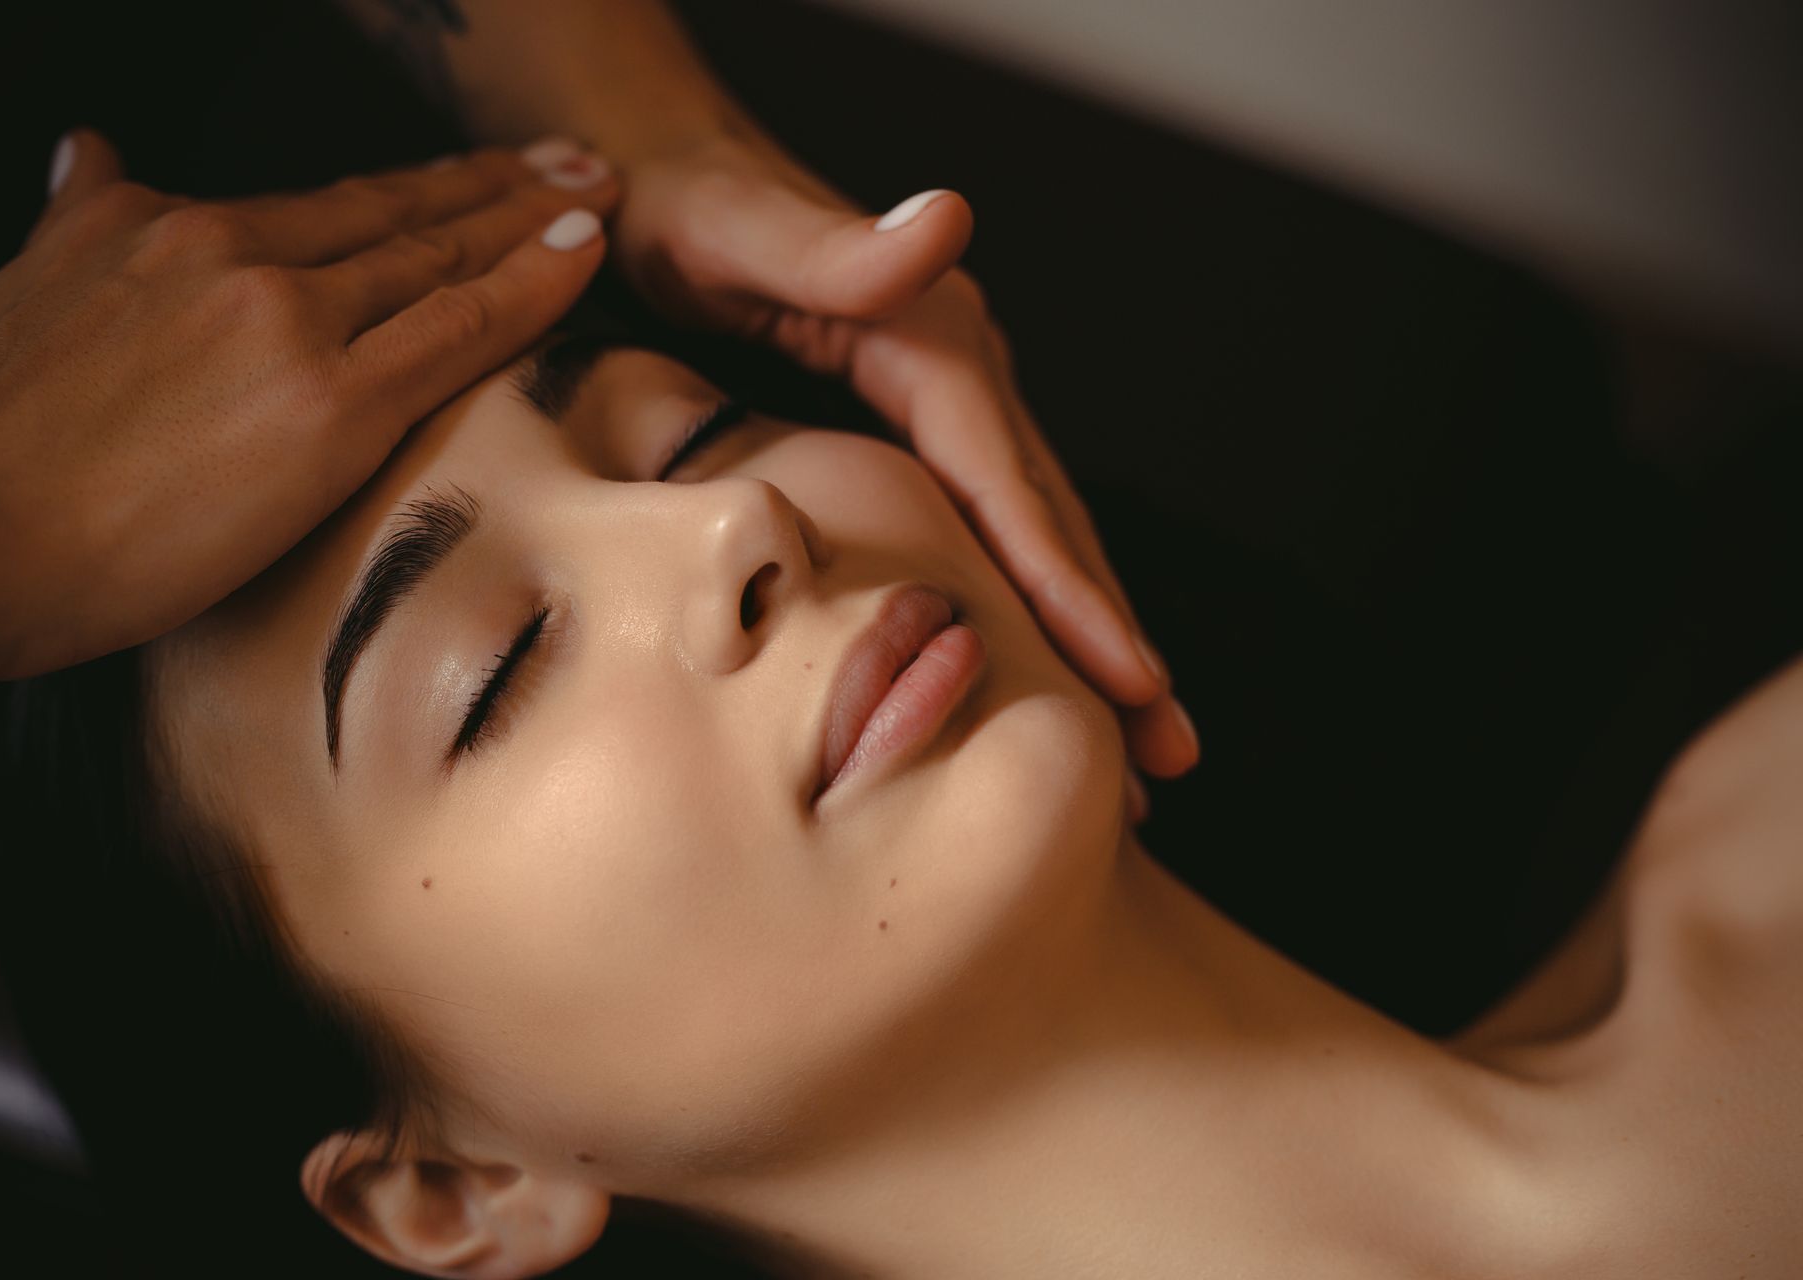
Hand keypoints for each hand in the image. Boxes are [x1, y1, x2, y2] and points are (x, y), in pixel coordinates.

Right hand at [0, 130, 613, 694]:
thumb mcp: (22, 287)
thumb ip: (79, 217)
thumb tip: (88, 152)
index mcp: (169, 227)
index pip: (333, 204)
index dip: (422, 190)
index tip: (486, 176)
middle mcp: (237, 252)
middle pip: (400, 212)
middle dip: (499, 187)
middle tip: (578, 166)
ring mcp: (288, 323)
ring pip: (440, 257)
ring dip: (533, 221)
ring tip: (599, 198)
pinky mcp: (326, 405)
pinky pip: (456, 329)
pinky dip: (530, 285)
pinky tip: (582, 257)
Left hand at [608, 133, 1197, 778]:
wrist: (658, 172)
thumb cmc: (677, 209)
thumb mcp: (732, 228)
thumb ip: (833, 247)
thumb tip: (950, 218)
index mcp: (931, 343)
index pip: (1013, 485)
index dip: (1070, 589)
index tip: (1129, 680)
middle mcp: (960, 374)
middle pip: (1052, 525)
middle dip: (1113, 639)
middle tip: (1168, 754)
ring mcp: (947, 404)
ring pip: (1036, 535)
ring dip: (1089, 637)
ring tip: (1139, 739)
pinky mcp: (919, 427)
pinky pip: (990, 528)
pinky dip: (1029, 605)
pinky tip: (1047, 668)